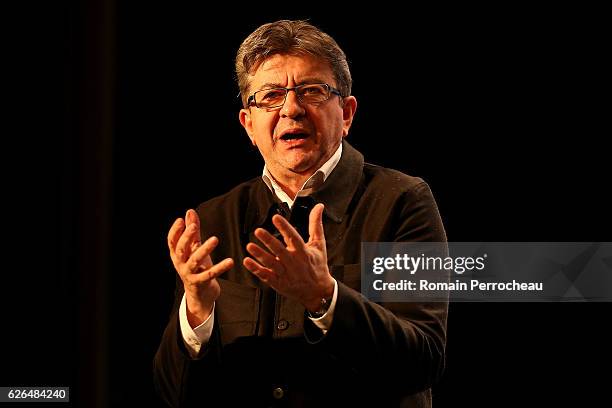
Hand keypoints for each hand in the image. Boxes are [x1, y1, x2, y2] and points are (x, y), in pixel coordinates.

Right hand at [167, 209, 233, 326]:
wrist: (200, 295)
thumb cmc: (197, 267)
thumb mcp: (194, 249)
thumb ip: (193, 232)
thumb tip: (189, 211)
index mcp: (177, 255)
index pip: (172, 241)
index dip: (175, 230)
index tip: (181, 219)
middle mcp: (180, 264)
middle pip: (181, 249)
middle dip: (186, 237)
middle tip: (193, 226)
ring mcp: (189, 274)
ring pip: (195, 261)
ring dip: (204, 249)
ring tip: (215, 239)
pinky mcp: (200, 283)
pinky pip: (210, 274)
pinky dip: (220, 267)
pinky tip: (230, 261)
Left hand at [243, 203, 334, 311]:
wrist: (318, 291)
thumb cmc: (318, 265)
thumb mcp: (319, 244)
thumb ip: (315, 224)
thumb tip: (318, 206)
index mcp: (304, 252)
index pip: (294, 238)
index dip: (285, 228)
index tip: (276, 218)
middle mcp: (294, 263)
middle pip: (280, 251)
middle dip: (269, 241)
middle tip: (258, 231)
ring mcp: (286, 274)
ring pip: (271, 264)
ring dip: (260, 255)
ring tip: (250, 246)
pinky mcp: (279, 283)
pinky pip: (266, 276)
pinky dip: (256, 269)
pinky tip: (247, 261)